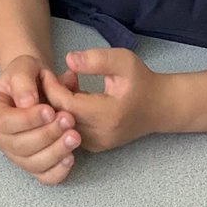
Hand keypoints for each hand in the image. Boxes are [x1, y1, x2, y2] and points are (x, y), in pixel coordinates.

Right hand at [0, 54, 80, 185]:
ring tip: (75, 136)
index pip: (4, 122)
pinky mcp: (32, 164)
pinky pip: (43, 176)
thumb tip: (27, 103)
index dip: (27, 120)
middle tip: (69, 120)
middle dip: (46, 135)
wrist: (37, 85)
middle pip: (19, 146)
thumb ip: (23, 81)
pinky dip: (57, 171)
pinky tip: (70, 157)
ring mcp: (14, 153)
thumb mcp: (23, 66)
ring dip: (55, 152)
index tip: (50, 110)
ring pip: (32, 163)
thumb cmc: (28, 75)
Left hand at [40, 48, 169, 151]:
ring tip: (71, 82)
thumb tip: (68, 59)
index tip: (45, 70)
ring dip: (58, 104)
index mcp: (107, 115)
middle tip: (60, 74)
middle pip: (59, 117)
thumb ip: (96, 59)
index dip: (50, 86)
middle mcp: (100, 135)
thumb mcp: (124, 61)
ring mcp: (97, 144)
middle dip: (52, 94)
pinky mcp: (95, 146)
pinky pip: (69, 130)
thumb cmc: (141, 81)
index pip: (64, 104)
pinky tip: (75, 96)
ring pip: (61, 126)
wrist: (161, 107)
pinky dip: (65, 113)